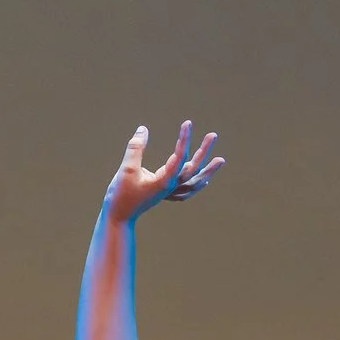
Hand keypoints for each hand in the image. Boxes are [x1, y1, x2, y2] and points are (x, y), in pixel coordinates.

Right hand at [102, 120, 224, 223]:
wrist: (118, 216)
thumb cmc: (121, 194)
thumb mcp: (126, 169)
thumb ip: (135, 148)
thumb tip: (143, 129)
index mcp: (165, 181)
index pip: (180, 156)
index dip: (184, 139)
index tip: (188, 123)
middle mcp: (171, 187)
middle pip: (193, 168)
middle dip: (204, 151)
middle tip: (214, 135)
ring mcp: (169, 192)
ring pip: (194, 181)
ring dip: (207, 170)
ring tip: (220, 160)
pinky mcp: (165, 194)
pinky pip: (186, 190)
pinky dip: (197, 184)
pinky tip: (204, 181)